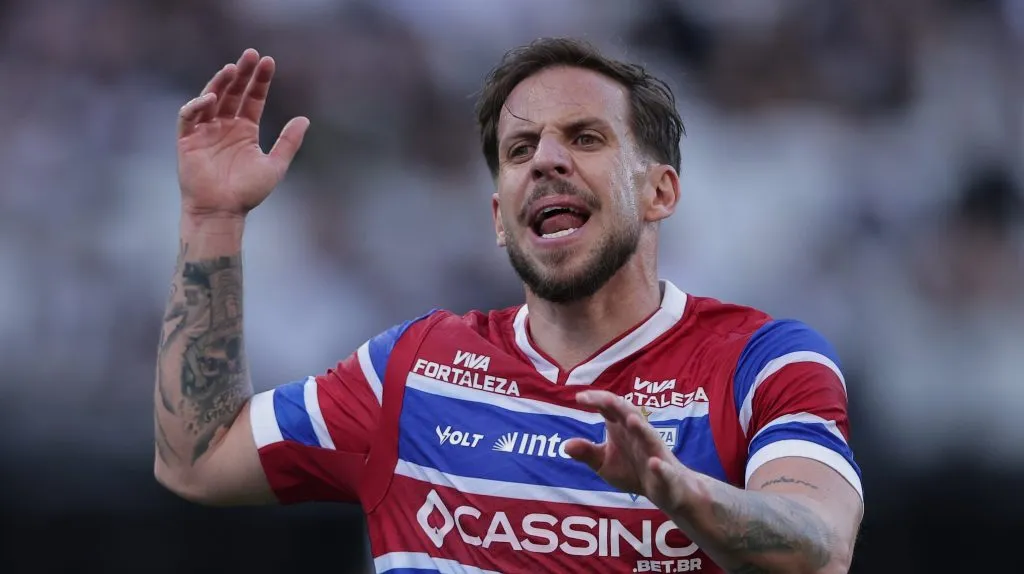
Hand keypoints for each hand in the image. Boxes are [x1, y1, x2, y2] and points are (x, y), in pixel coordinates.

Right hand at [177, 49, 308, 218]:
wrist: (223, 211)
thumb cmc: (248, 192)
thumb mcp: (275, 164)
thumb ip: (289, 142)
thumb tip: (305, 119)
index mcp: (245, 130)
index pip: (253, 98)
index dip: (260, 81)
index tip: (268, 62)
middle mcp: (225, 126)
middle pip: (233, 92)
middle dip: (242, 73)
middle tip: (251, 54)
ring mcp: (206, 131)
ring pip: (211, 98)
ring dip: (221, 82)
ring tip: (232, 68)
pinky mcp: (187, 139)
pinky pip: (189, 116)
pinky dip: (197, 105)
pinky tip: (212, 98)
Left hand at [564, 390, 694, 511]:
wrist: (666, 490)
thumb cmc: (633, 471)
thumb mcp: (604, 463)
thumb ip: (588, 453)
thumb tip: (566, 446)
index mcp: (623, 428)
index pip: (610, 408)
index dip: (596, 400)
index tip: (579, 397)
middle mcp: (639, 434)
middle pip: (630, 414)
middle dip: (618, 406)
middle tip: (602, 400)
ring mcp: (654, 452)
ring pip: (650, 436)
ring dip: (642, 429)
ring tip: (632, 420)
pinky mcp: (666, 473)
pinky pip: (664, 469)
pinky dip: (659, 467)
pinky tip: (654, 464)